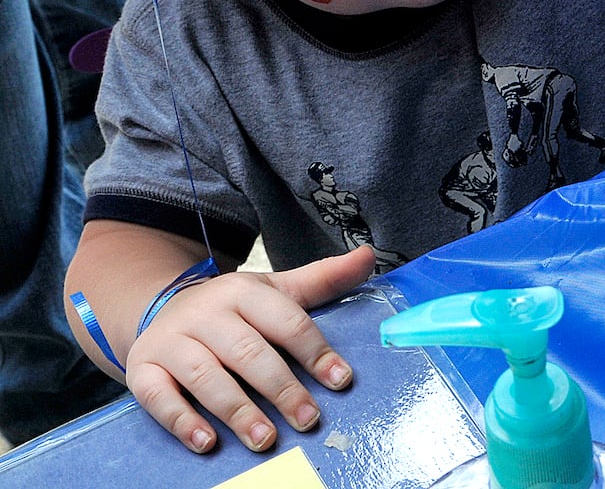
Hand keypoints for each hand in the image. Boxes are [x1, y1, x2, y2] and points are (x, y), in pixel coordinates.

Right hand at [125, 246, 374, 452]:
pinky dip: (182, 421)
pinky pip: (158, 396)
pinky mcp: (143, 368)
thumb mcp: (276, 289)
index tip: (340, 380)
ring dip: (237, 411)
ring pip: (205, 376)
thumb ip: (323, 279)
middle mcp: (206, 313)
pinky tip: (207, 442)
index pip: (285, 321)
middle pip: (248, 352)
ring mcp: (172, 341)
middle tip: (308, 419)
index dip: (315, 351)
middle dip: (281, 388)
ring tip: (265, 439)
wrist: (162, 307)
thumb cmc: (233, 308)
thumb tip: (367, 256)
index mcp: (243, 291)